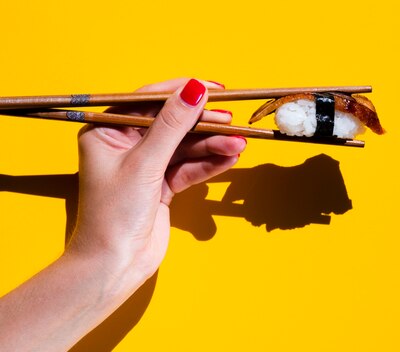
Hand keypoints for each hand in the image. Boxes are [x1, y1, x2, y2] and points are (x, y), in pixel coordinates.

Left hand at [67, 78, 246, 280]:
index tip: (212, 89)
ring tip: (238, 145)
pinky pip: (189, 168)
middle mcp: (126, 145)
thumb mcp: (144, 164)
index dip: (181, 93)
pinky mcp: (162, 185)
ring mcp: (146, 166)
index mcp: (106, 132)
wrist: (114, 266)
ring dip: (212, 146)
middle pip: (172, 124)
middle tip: (230, 121)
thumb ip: (172, 125)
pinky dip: (209, 164)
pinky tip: (230, 159)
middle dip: (202, 124)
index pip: (148, 102)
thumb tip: (195, 90)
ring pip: (184, 147)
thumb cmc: (115, 215)